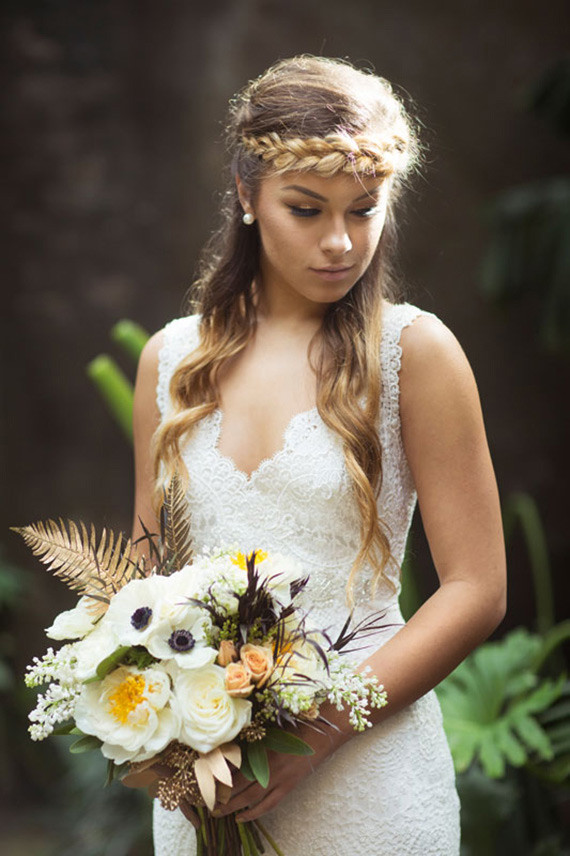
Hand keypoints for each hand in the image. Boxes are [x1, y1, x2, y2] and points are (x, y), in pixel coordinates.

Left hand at [215, 706, 350, 821]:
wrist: (323, 732)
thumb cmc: (297, 722)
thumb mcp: (271, 724)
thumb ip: (252, 734)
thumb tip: (231, 740)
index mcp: (259, 744)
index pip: (231, 762)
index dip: (214, 771)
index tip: (200, 777)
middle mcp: (266, 762)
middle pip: (236, 782)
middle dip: (218, 792)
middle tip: (203, 800)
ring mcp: (277, 776)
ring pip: (249, 796)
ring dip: (230, 806)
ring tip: (216, 812)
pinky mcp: (288, 786)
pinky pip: (268, 804)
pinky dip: (253, 813)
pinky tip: (241, 818)